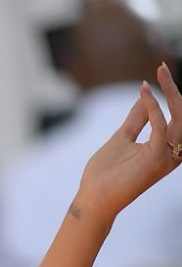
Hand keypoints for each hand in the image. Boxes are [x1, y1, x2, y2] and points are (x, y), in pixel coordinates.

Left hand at [75, 61, 181, 227]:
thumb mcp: (123, 137)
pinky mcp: (155, 159)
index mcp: (165, 148)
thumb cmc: (105, 173)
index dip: (170, 93)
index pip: (177, 116)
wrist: (92, 199)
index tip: (159, 71)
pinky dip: (154, 108)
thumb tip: (145, 94)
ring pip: (180, 119)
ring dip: (171, 93)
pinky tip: (144, 94)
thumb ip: (137, 118)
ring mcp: (165, 158)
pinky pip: (161, 128)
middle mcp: (171, 154)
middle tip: (161, 68)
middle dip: (174, 89)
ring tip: (159, 74)